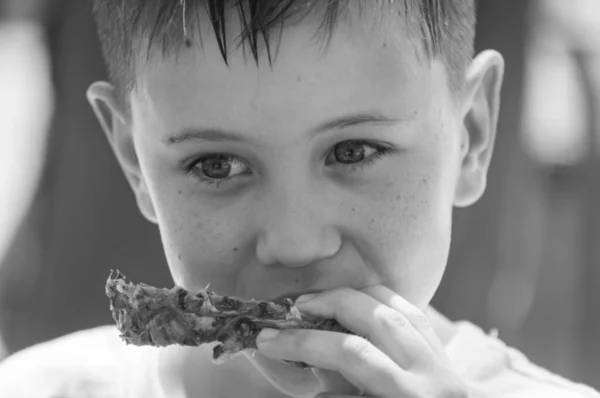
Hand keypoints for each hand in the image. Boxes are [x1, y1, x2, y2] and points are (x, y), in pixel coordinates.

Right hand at [256, 286, 467, 397]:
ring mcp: (442, 362)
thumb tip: (306, 369)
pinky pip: (413, 313)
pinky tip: (359, 301)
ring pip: (397, 307)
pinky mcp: (445, 357)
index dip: (305, 342)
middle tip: (295, 309)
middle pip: (375, 318)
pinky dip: (382, 300)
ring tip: (321, 301)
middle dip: (329, 305)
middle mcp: (431, 375)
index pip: (352, 353)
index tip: (268, 339)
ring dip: (354, 296)